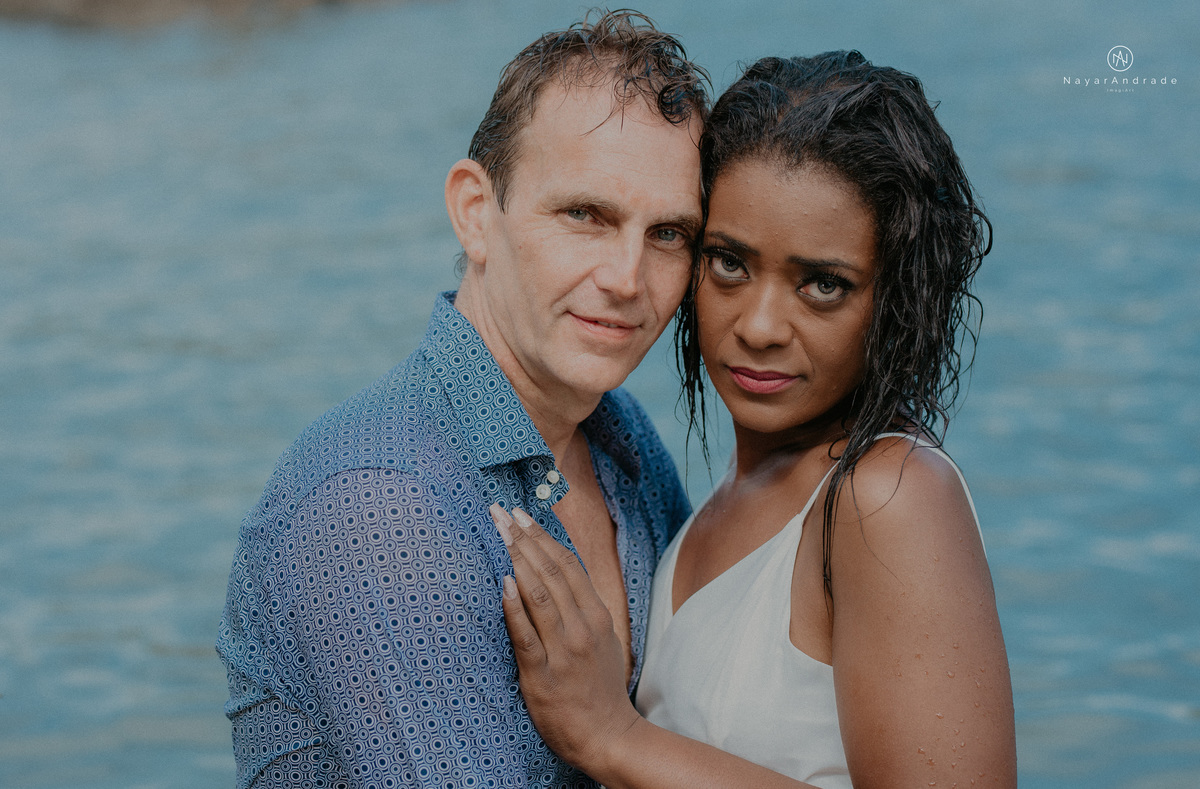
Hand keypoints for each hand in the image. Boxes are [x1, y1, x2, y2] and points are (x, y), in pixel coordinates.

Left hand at [491, 504, 640, 772]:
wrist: (607, 735)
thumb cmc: (600, 686)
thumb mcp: (603, 638)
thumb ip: (583, 607)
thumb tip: (560, 572)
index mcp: (597, 615)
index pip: (568, 564)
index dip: (543, 536)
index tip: (522, 514)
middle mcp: (583, 626)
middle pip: (551, 571)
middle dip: (524, 538)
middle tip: (500, 513)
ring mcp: (564, 650)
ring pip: (540, 594)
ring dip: (517, 559)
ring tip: (498, 534)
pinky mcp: (543, 674)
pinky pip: (526, 635)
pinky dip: (515, 607)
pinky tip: (503, 583)